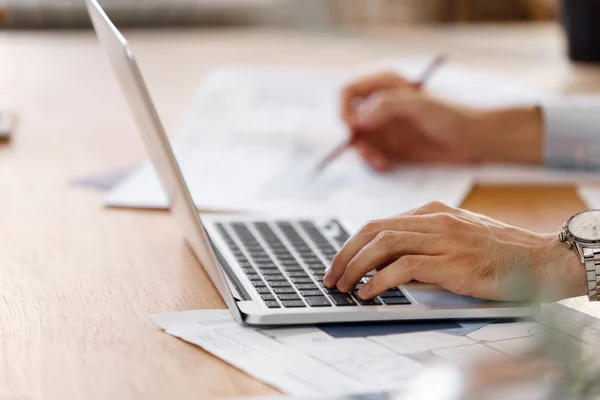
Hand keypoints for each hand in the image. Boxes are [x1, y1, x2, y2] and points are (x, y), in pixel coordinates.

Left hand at [323, 201, 585, 301]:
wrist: (538, 259)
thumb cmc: (496, 252)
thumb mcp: (454, 237)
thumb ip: (421, 243)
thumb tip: (382, 264)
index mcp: (431, 211)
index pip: (378, 223)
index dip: (352, 244)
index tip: (339, 263)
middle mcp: (433, 219)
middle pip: (373, 230)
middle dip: (345, 254)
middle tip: (331, 276)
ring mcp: (443, 239)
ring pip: (383, 245)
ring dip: (356, 267)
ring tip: (344, 286)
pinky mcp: (452, 262)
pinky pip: (404, 267)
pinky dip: (379, 280)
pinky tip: (369, 292)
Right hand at [340, 71, 543, 170]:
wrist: (475, 139)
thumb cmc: (453, 115)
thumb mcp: (420, 105)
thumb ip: (387, 106)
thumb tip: (358, 119)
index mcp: (386, 85)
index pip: (349, 92)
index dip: (345, 110)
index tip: (353, 127)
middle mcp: (381, 104)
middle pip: (350, 118)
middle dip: (353, 136)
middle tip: (367, 151)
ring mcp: (385, 126)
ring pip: (357, 139)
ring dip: (363, 152)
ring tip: (379, 162)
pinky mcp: (392, 146)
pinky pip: (370, 153)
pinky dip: (372, 161)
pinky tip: (385, 165)